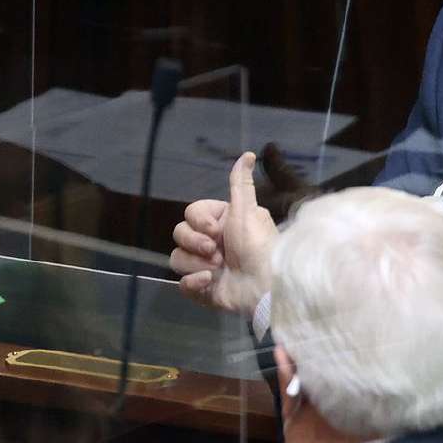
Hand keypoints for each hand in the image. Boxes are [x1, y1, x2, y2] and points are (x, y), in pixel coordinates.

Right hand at [172, 152, 276, 314]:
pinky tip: (210, 282)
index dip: (199, 221)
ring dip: (196, 263)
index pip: (190, 213)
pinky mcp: (203, 288)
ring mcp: (205, 266)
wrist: (265, 284)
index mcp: (221, 222)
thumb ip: (241, 184)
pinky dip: (193, 283)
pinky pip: (181, 283)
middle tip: (217, 251)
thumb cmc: (258, 244)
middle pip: (179, 234)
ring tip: (218, 269)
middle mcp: (212, 242)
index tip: (216, 229)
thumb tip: (248, 154)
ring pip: (177, 258)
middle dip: (195, 243)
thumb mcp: (248, 211)